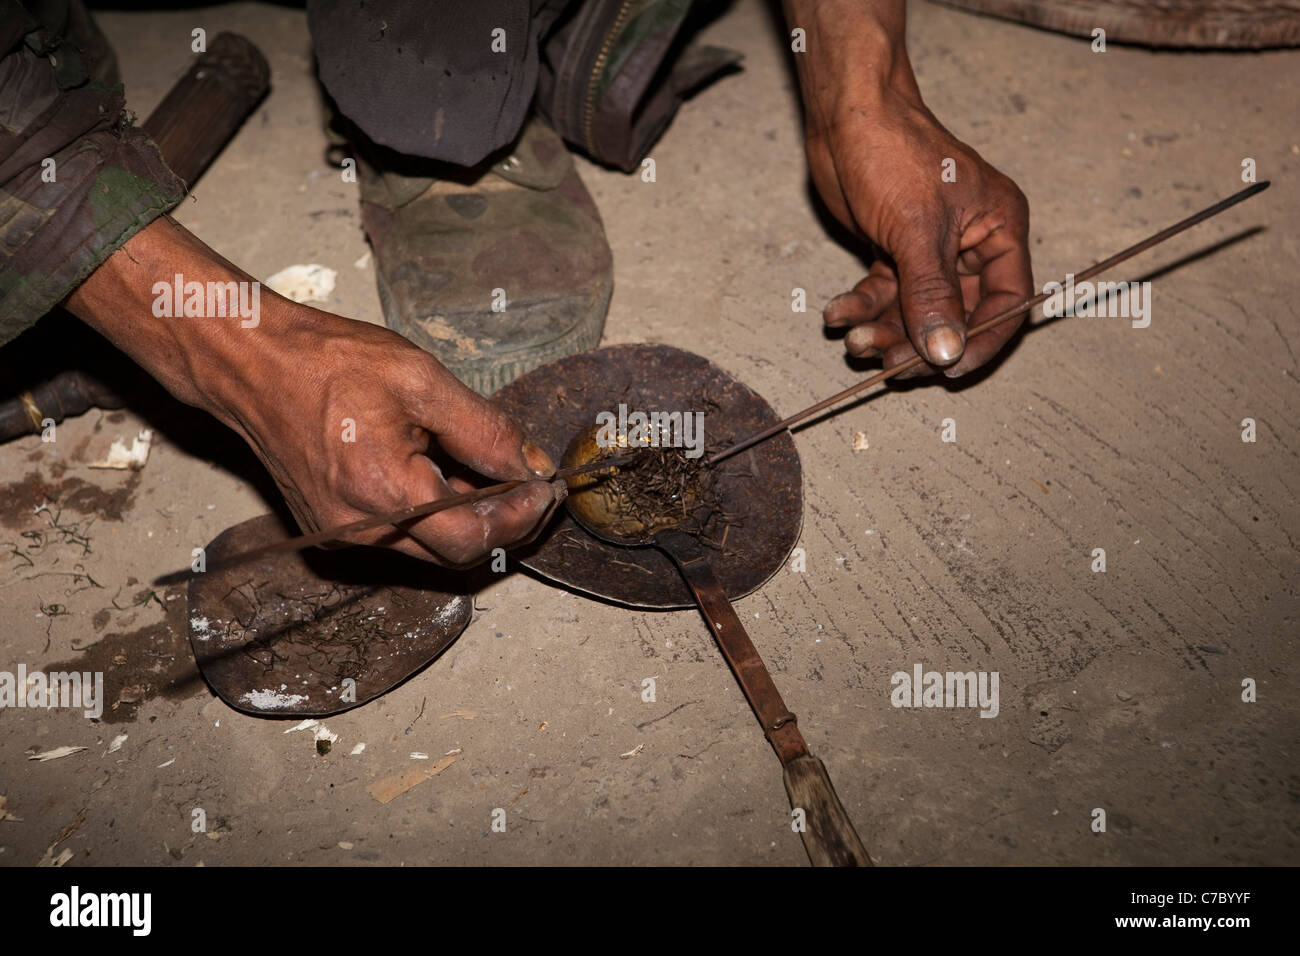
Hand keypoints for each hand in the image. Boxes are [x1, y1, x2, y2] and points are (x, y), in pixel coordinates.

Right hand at [221, 308, 561, 565]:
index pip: (475, 538)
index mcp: (385, 494)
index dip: (521, 517)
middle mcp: (361, 530)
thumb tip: (531, 465)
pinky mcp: (333, 529)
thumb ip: (485, 430)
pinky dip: (433, 512)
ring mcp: (343, 535)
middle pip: (456, 553)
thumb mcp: (421, 380)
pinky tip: (442, 469)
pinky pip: (401, 536)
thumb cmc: (328, 363)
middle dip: (503, 521)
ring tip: (484, 466)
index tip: (545, 489)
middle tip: (529, 482)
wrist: (252, 364)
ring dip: (468, 516)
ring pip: (431, 547)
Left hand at [786, 0, 1032, 377]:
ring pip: (914, 313)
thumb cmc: (893, 152)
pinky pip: (883, 297)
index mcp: (999, 231)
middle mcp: (971, 246)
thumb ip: (931, 296)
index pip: (1007, 304)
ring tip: (852, 342)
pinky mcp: (893, 253)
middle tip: (887, 363)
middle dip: (918, 343)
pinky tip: (837, 314)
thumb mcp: (916, 230)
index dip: (981, 342)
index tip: (947, 370)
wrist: (845, 117)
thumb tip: (946, 353)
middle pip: (955, 318)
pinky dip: (861, 309)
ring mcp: (930, 253)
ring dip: (884, 332)